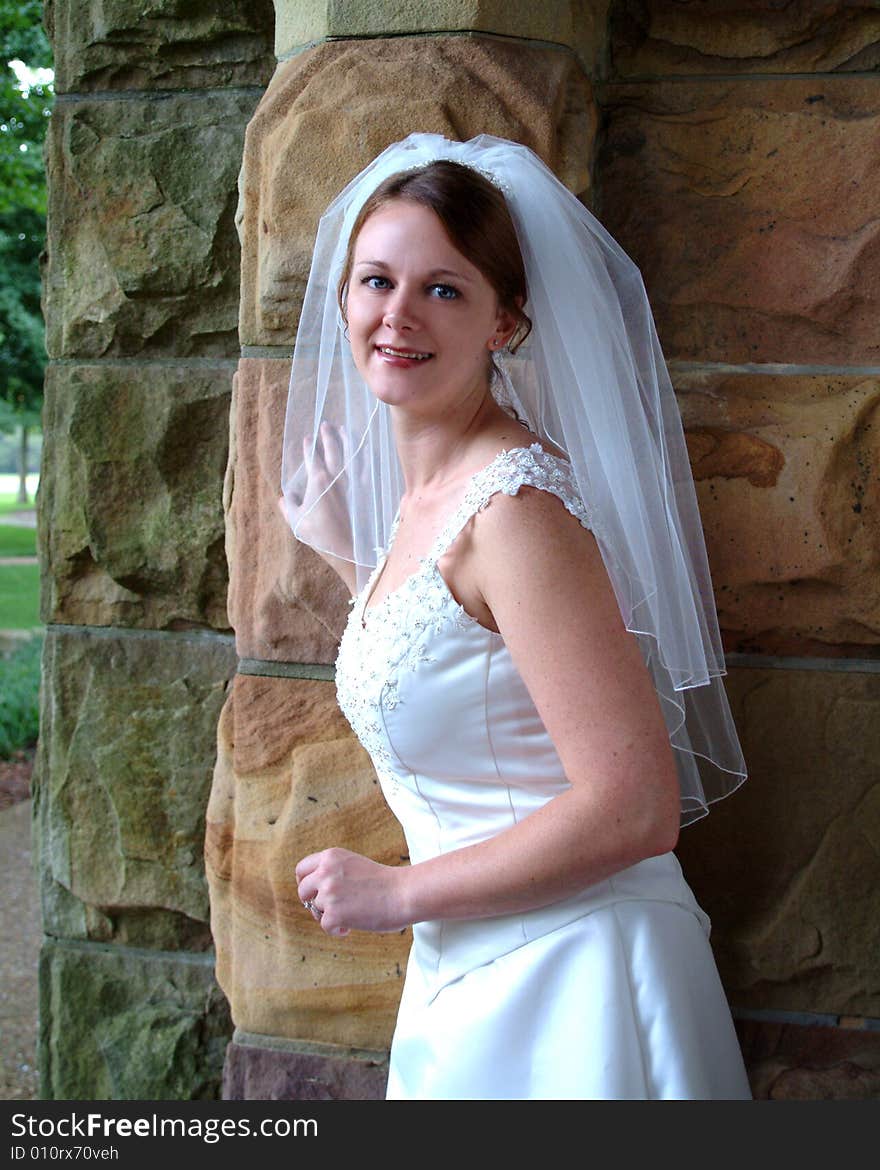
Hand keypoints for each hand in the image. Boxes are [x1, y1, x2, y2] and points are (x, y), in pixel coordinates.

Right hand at [280, 421, 354, 555]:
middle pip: (332, 450)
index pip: (312, 457)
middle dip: (328, 436)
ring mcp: (354, 482)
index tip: (308, 438)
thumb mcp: (297, 523)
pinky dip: (366, 456)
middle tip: (325, 425)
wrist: (349, 549)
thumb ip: (289, 507)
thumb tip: (285, 497)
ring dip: (347, 440)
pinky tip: (366, 450)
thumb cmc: (320, 537)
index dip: (310, 447)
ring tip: (345, 429)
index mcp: (318, 481)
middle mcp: (337, 477)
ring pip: (351, 454)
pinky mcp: (368, 491)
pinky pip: (367, 467)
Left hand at [295, 847, 409, 936]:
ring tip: (350, 916)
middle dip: (312, 902)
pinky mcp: (333, 913)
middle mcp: (325, 872)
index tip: (312, 892)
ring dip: (330, 915)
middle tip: (329, 909)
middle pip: (303, 891)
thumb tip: (312, 892)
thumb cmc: (384, 882)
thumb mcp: (353, 864)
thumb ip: (332, 871)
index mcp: (331, 856)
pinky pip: (325, 926)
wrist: (403, 893)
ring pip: (316, 910)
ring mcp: (328, 893)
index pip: (301, 869)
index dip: (304, 883)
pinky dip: (337, 930)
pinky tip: (350, 927)